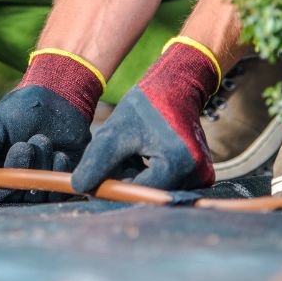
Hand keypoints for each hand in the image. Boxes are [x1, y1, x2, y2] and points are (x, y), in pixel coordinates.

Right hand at [0, 50, 103, 203]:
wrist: (58, 98)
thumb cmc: (20, 109)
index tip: (4, 169)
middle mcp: (12, 179)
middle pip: (11, 196)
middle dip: (19, 170)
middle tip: (25, 145)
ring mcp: (36, 181)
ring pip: (35, 194)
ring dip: (39, 166)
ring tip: (42, 139)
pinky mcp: (59, 181)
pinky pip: (57, 192)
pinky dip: (57, 172)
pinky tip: (59, 153)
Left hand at [72, 38, 218, 192]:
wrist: (175, 89)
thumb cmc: (144, 107)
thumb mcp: (115, 132)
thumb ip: (98, 161)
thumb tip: (80, 188)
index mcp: (178, 163)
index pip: (139, 191)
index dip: (114, 188)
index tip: (93, 183)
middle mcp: (197, 174)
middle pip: (148, 192)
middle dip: (124, 179)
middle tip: (112, 157)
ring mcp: (201, 175)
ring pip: (154, 188)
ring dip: (135, 175)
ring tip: (129, 150)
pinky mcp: (200, 173)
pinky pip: (165, 182)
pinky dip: (147, 172)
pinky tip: (142, 153)